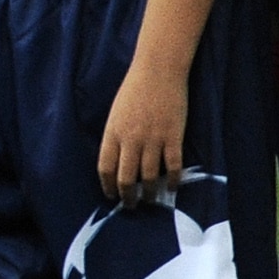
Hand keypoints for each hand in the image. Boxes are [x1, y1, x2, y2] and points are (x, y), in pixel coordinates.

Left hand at [97, 62, 188, 198]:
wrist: (158, 72)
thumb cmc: (134, 90)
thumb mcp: (116, 113)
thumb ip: (116, 137)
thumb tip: (118, 161)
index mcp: (112, 133)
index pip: (105, 168)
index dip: (107, 186)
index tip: (111, 196)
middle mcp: (131, 140)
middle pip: (126, 177)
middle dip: (128, 196)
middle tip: (131, 206)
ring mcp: (153, 139)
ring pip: (150, 177)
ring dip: (150, 193)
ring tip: (150, 201)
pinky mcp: (173, 137)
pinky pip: (173, 166)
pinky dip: (174, 181)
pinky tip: (173, 188)